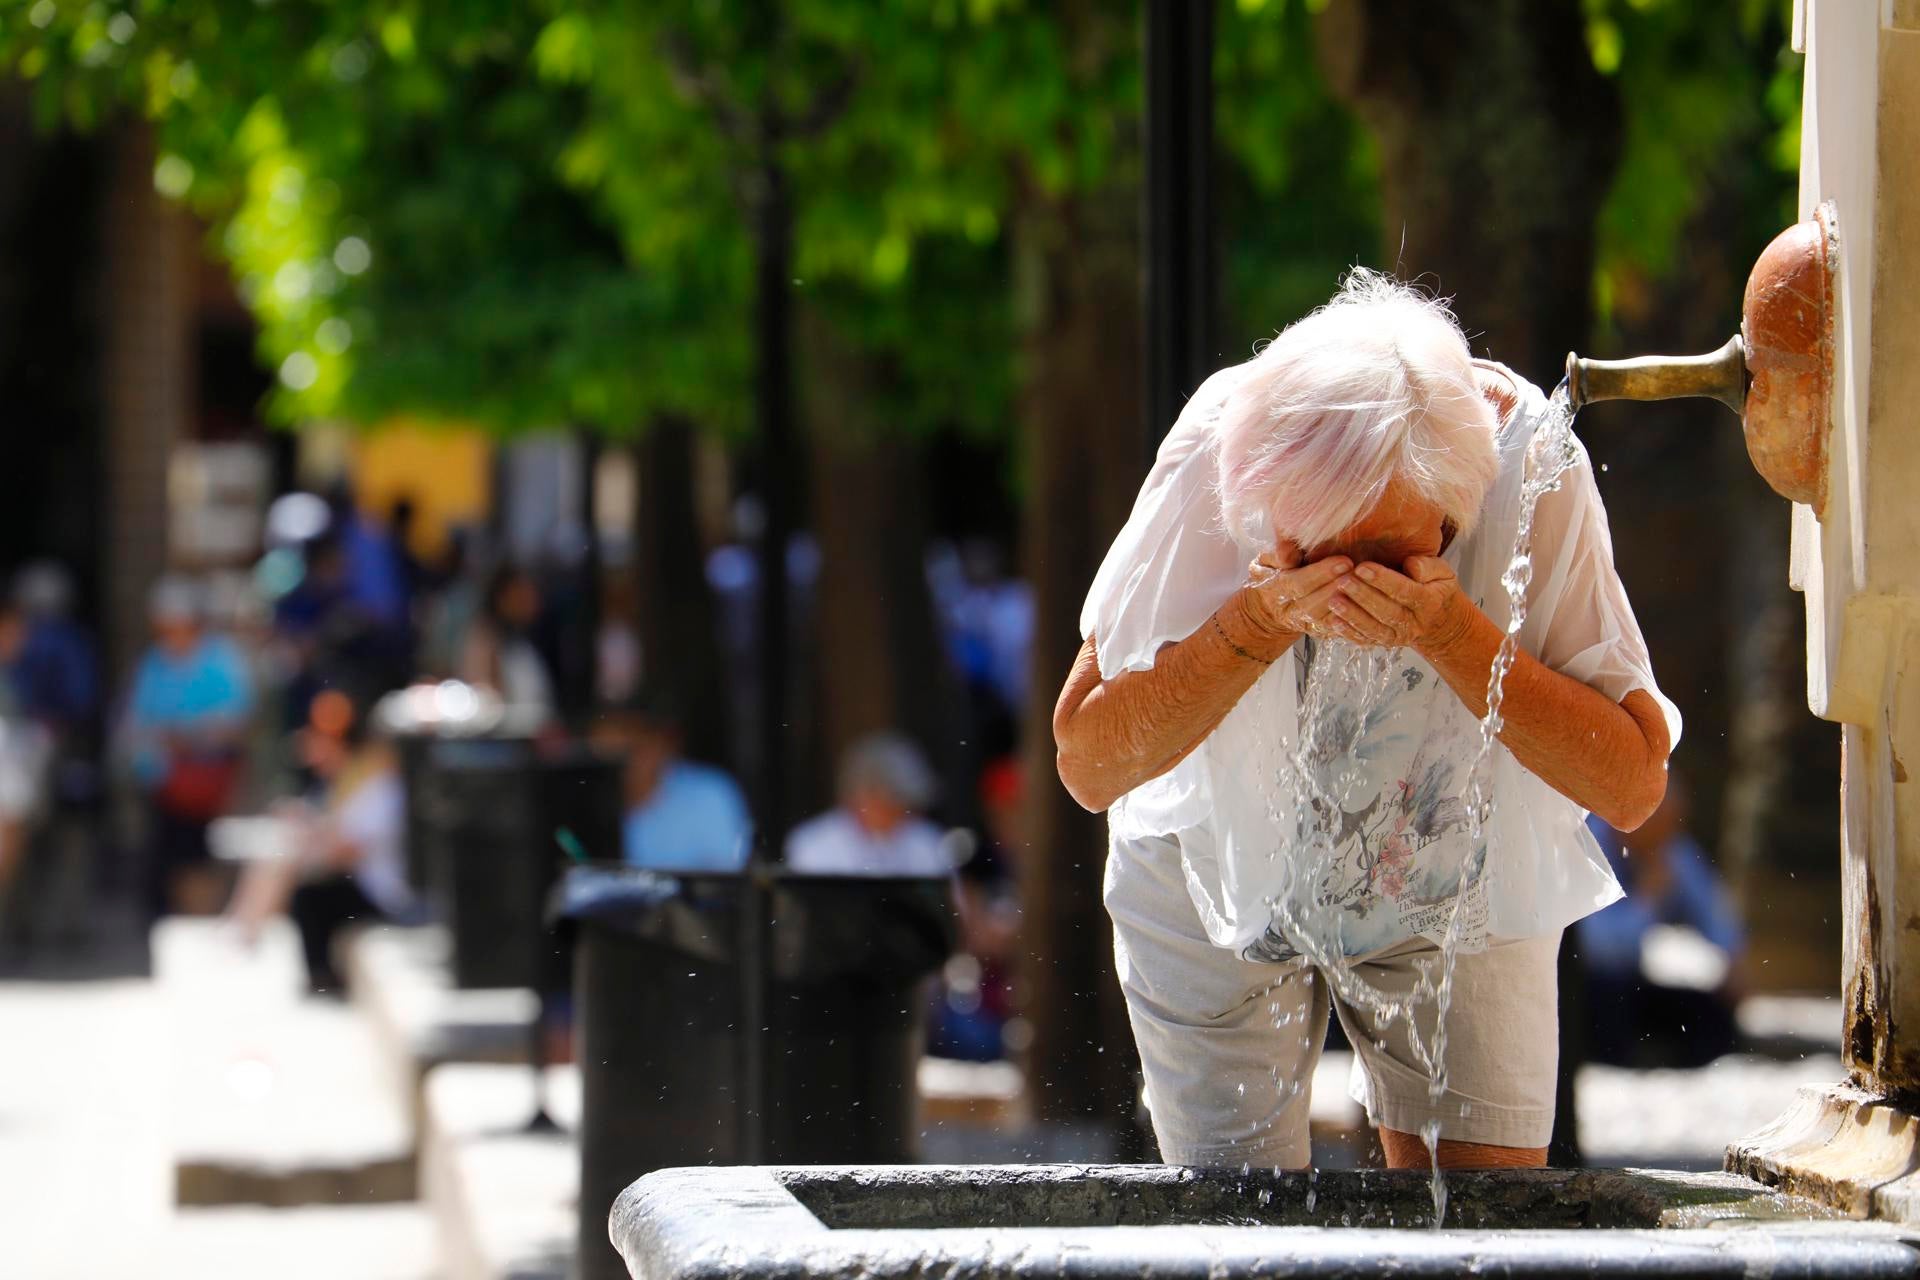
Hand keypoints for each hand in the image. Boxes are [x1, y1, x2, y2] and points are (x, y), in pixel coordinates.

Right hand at [1238, 541, 1354, 645]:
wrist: (1270, 608)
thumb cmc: (1273, 575)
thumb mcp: (1267, 561)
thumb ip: (1278, 554)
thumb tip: (1287, 555)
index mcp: (1274, 590)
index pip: (1298, 584)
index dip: (1321, 573)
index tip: (1344, 561)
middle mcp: (1289, 612)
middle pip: (1313, 605)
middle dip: (1336, 588)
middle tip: (1358, 573)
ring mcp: (1304, 625)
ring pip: (1325, 620)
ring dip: (1346, 604)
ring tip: (1364, 586)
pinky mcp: (1319, 633)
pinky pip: (1336, 630)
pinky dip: (1350, 620)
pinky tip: (1364, 605)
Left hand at [1326, 556, 1476, 655]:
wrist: (1441, 626)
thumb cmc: (1437, 591)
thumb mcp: (1443, 574)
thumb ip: (1429, 567)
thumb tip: (1411, 565)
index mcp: (1429, 602)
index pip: (1405, 590)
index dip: (1383, 580)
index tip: (1363, 567)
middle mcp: (1413, 623)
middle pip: (1387, 611)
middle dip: (1363, 596)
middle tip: (1343, 581)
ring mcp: (1398, 636)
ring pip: (1374, 628)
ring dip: (1353, 615)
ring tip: (1334, 600)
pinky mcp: (1385, 644)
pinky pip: (1366, 640)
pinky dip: (1349, 633)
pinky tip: (1333, 622)